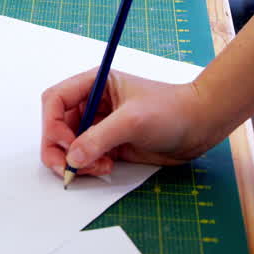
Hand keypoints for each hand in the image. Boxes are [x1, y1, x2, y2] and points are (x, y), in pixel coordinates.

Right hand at [40, 69, 211, 176]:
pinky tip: (106, 168)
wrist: (200, 127)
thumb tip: (72, 158)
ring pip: (68, 146)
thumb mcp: (133, 120)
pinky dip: (88, 167)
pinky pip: (84, 158)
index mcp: (93, 84)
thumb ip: (99, 138)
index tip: (66, 143)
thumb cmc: (172, 110)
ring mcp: (99, 126)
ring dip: (76, 161)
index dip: (52, 123)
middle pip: (56, 127)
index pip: (54, 101)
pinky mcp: (108, 145)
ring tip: (98, 167)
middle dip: (59, 149)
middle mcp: (91, 104)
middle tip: (68, 168)